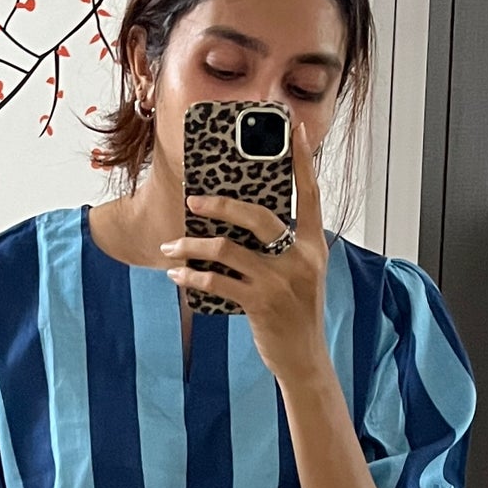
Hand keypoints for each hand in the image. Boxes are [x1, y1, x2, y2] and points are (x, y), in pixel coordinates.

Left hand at [158, 116, 331, 387]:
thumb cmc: (295, 313)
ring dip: (193, 245)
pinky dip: (192, 277)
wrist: (304, 360)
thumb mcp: (300, 274)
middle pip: (258, 216)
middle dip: (221, 204)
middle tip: (194, 200)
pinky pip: (217, 281)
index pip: (309, 194)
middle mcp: (301, 258)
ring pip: (229, 249)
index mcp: (314, 245)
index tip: (289, 128)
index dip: (300, 160)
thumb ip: (282, 247)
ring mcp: (281, 281)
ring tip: (173, 246)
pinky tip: (178, 275)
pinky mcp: (262, 304)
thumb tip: (240, 221)